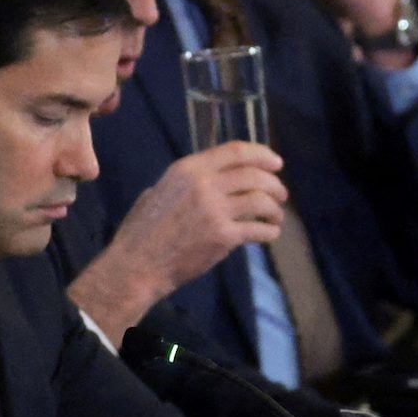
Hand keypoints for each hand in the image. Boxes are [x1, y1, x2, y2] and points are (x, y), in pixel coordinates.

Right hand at [68, 143, 285, 337]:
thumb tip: (208, 179)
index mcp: (187, 169)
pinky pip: (258, 229)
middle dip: (274, 184)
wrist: (137, 265)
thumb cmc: (141, 232)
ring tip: (275, 217)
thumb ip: (184, 183)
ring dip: (274, 208)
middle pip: (254, 175)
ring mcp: (214, 210)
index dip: (262, 154)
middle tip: (280, 195)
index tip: (276, 163)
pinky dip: (269, 231)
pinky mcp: (223, 236)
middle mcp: (203, 184)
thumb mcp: (157, 192)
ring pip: (261, 200)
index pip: (235, 151)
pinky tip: (269, 234)